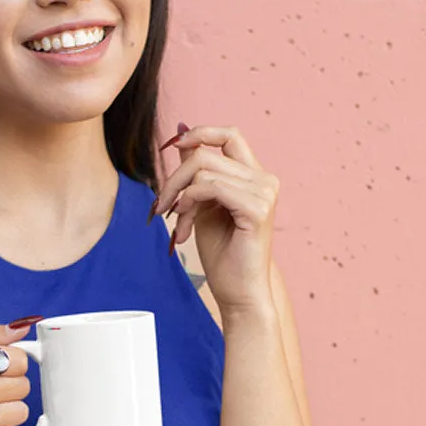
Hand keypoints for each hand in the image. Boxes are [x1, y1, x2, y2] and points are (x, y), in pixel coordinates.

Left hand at [151, 123, 279, 314]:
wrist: (238, 292)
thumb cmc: (222, 254)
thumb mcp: (201, 205)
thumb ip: (195, 171)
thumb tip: (180, 134)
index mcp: (254, 176)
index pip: (229, 135)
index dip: (199, 133)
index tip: (173, 148)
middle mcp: (264, 179)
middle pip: (207, 152)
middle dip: (174, 178)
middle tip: (161, 205)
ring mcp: (264, 192)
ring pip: (203, 170)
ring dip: (180, 196)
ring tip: (178, 223)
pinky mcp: (257, 208)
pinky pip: (211, 187)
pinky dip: (190, 203)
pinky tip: (185, 225)